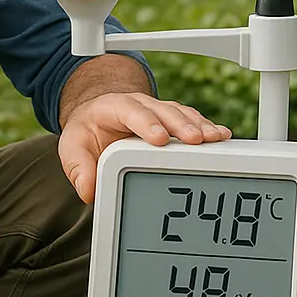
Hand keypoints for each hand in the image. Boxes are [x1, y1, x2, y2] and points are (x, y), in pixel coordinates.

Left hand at [58, 93, 231, 203]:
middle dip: (180, 125)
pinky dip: (208, 129)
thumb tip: (88, 190)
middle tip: (195, 139)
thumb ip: (78, 168)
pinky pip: (193, 122)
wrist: (98, 119)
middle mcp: (141, 106)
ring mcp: (160, 113)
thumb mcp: (74, 148)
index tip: (158, 137)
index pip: (131, 111)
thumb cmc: (88, 134)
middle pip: (164, 111)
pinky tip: (222, 137)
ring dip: (200, 127)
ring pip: (183, 115)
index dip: (146, 122)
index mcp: (115, 108)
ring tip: (215, 139)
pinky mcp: (174, 123)